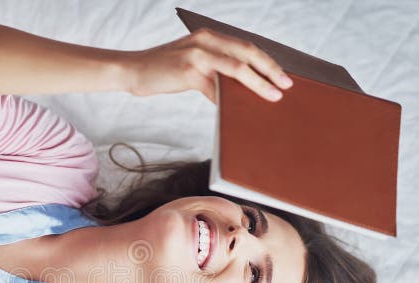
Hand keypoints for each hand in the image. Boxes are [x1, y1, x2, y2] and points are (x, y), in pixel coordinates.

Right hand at [126, 28, 292, 103]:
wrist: (132, 71)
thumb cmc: (162, 71)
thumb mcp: (191, 66)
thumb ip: (214, 73)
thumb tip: (238, 92)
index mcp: (209, 36)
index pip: (246, 46)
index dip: (267, 60)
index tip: (283, 75)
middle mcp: (205, 40)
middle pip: (247, 53)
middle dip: (270, 69)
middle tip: (286, 85)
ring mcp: (197, 53)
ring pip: (236, 68)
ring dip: (258, 83)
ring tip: (272, 95)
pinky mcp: (188, 70)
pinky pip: (215, 87)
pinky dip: (227, 100)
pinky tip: (237, 110)